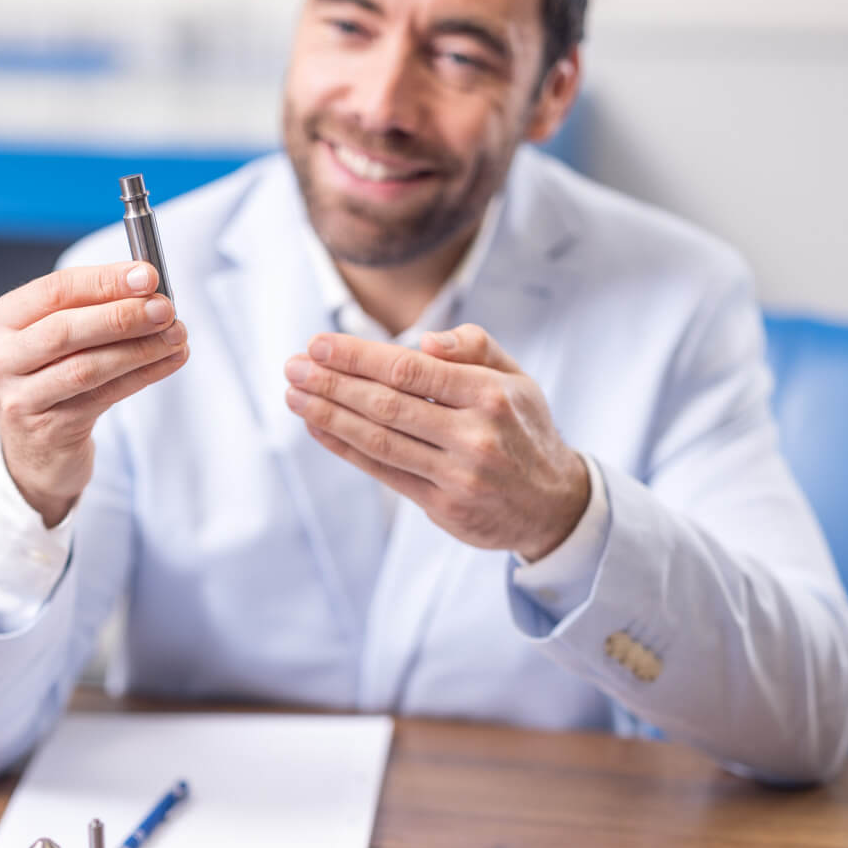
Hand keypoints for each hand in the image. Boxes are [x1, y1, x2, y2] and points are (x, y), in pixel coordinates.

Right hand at [0, 261, 187, 526]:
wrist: (36, 452)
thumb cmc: (52, 379)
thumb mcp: (58, 339)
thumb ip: (92, 309)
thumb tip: (148, 288)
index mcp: (0, 321)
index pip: (54, 291)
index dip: (104, 281)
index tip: (147, 276)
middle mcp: (1, 358)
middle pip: (66, 329)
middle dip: (122, 315)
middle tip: (165, 308)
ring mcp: (20, 398)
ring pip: (86, 367)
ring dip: (139, 349)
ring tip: (176, 335)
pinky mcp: (48, 430)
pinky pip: (104, 397)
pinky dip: (142, 376)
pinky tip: (169, 361)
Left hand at [284, 324, 588, 561]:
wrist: (554, 504)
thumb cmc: (524, 430)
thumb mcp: (517, 378)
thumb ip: (474, 347)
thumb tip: (423, 341)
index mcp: (491, 395)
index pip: (411, 370)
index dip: (359, 357)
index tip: (319, 345)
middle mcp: (474, 436)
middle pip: (387, 405)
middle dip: (332, 383)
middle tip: (293, 366)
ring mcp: (457, 476)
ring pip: (380, 441)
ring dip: (329, 416)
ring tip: (294, 395)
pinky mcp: (442, 507)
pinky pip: (384, 472)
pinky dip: (346, 449)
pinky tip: (319, 427)